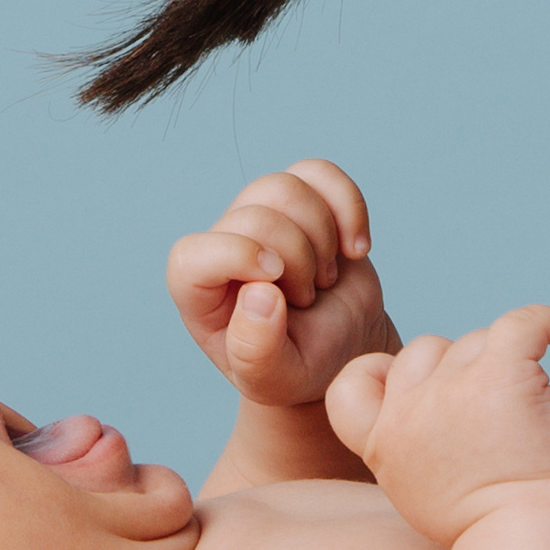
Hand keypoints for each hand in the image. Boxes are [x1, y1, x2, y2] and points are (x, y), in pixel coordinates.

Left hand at [168, 159, 397, 412]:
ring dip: (321, 234)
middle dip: (298, 258)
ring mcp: (263, 217)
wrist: (341, 351)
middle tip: (309, 297)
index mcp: (199, 291)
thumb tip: (260, 294)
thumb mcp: (273, 378)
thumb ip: (256, 350)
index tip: (278, 285)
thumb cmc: (299, 367)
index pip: (193, 255)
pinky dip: (348, 205)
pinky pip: (319, 172)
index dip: (237, 257)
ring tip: (324, 277)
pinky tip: (356, 249)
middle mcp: (223, 245)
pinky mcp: (303, 201)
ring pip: (284, 187)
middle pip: (255, 215)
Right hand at [325, 306, 549, 545]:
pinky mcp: (503, 376)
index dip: (383, 374)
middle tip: (496, 409)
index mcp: (384, 444)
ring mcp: (453, 391)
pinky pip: (522, 322)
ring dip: (503, 362)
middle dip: (457, 369)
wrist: (531, 543)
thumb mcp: (421, 495)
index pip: (350, 384)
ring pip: (473, 342)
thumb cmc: (491, 530)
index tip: (422, 388)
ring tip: (536, 402)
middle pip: (424, 351)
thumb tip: (435, 409)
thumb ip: (415, 448)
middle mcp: (409, 413)